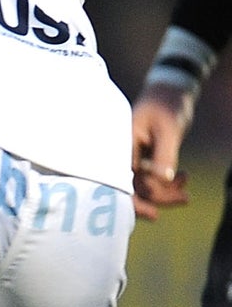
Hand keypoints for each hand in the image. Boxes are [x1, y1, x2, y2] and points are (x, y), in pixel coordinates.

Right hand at [132, 82, 195, 219]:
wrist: (170, 91)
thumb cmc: (165, 105)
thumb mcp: (168, 129)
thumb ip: (164, 155)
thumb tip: (163, 181)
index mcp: (119, 149)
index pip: (121, 183)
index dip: (136, 202)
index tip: (154, 214)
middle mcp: (122, 156)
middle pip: (133, 188)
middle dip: (159, 197)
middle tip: (185, 199)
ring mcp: (132, 158)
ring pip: (145, 184)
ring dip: (167, 189)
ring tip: (187, 183)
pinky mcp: (143, 159)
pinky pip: (152, 178)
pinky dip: (169, 181)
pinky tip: (184, 177)